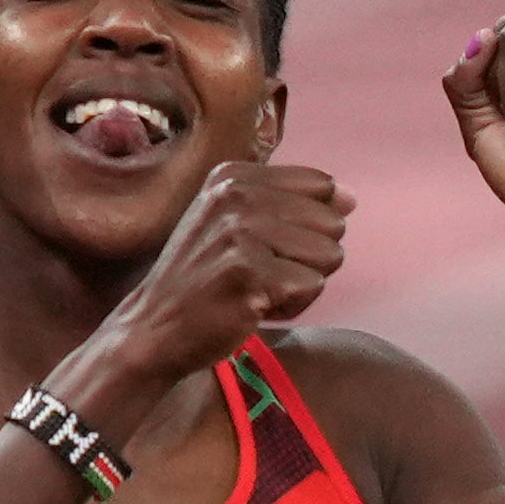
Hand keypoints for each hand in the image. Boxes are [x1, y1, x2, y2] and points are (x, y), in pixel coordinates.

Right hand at [96, 148, 350, 372]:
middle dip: (307, 257)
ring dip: (301, 284)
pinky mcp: (249, 274)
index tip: (264, 245)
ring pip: (330, 255)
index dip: (308, 225)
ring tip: (256, 289)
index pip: (323, 185)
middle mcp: (236, 195)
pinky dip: (292, 307)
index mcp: (234, 176)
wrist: (154, 328)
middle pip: (333, 222)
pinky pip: (313, 287)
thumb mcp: (235, 225)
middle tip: (259, 273)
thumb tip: (350, 199)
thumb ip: (293, 206)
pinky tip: (254, 308)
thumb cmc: (203, 280)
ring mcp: (241, 233)